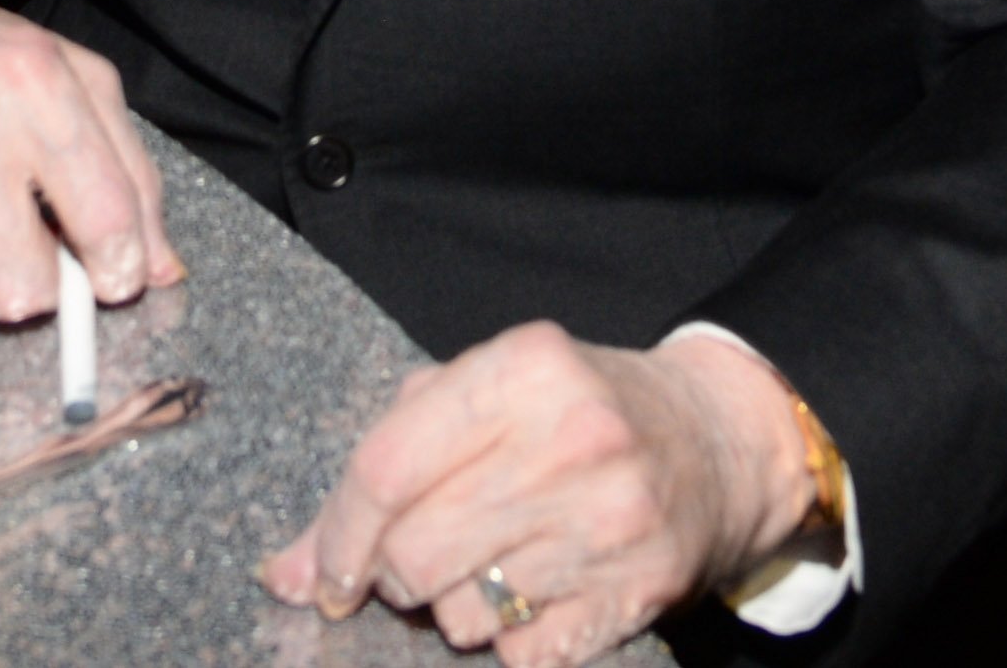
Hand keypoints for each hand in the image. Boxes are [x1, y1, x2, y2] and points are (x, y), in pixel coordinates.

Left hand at [263, 324, 813, 665]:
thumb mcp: (488, 396)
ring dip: (456, 607)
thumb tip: (286, 574)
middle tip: (419, 562)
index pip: (387, 467)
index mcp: (525, 368)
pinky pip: (522, 655)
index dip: (338, 535)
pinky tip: (538, 594)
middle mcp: (571, 439)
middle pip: (416, 552)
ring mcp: (611, 519)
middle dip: (395, 575)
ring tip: (493, 565)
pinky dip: (512, 640)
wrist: (720, 439)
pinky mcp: (640, 589)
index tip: (324, 574)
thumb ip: (386, 465)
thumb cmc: (578, 411)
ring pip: (463, 614)